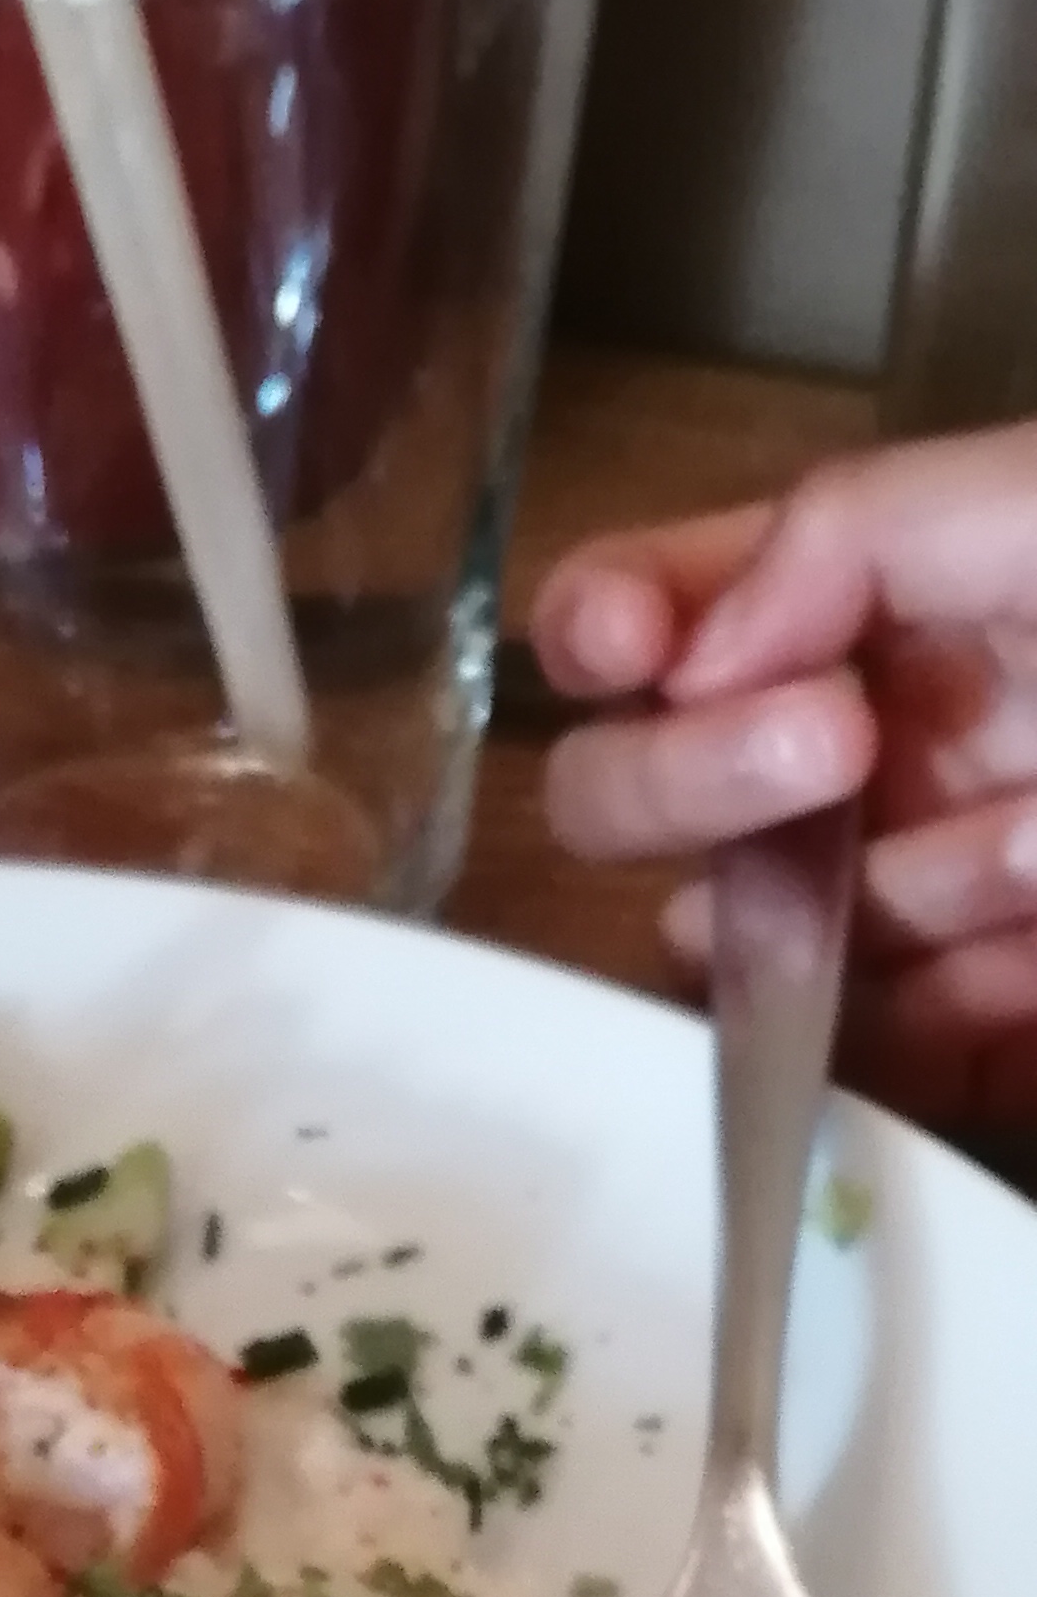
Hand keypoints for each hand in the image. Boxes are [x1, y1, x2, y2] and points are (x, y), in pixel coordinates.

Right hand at [533, 423, 1036, 1123]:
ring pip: (747, 954)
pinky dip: (940, 1024)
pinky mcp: (980, 1035)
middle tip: (837, 748)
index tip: (625, 643)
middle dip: (695, 776)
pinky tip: (1029, 960)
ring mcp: (910, 907)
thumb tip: (694, 648)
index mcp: (873, 602)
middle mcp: (859, 756)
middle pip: (633, 797)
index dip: (602, 624)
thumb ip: (869, 528)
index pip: (657, 613)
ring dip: (865, 906)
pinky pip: (888, 1068)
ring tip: (1031, 855)